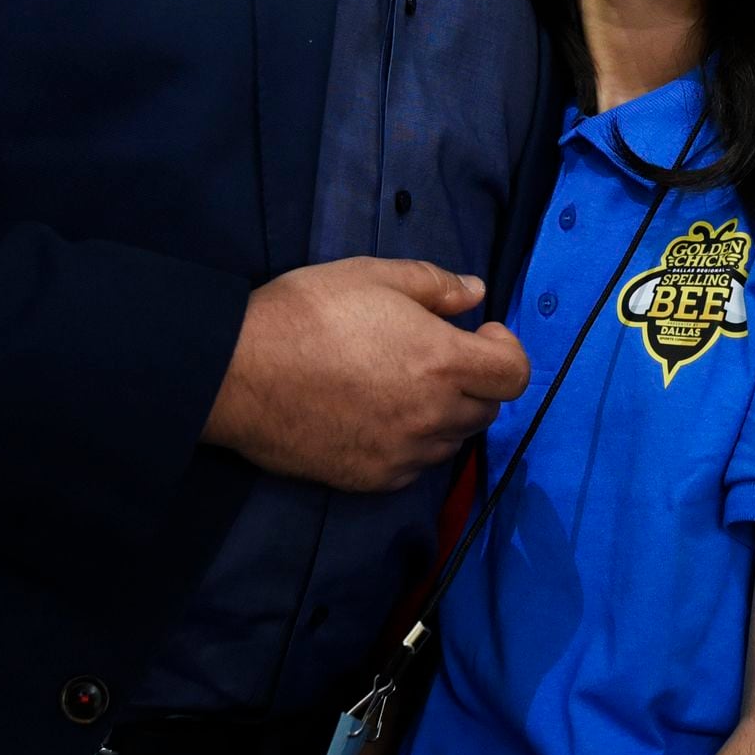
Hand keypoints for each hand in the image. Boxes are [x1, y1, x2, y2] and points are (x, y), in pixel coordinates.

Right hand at [203, 258, 529, 493]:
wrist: (239, 373)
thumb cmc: (307, 313)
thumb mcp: (372, 275)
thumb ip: (435, 284)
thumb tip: (476, 292)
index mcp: (442, 361)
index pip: (515, 374)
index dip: (506, 351)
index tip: (480, 334)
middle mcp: (433, 416)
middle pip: (487, 409)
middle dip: (476, 380)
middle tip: (438, 355)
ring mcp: (404, 453)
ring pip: (452, 440)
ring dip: (446, 414)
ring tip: (405, 386)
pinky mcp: (373, 479)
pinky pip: (416, 465)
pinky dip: (413, 442)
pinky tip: (379, 416)